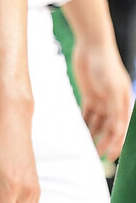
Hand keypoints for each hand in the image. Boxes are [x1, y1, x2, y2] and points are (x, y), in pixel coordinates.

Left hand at [72, 36, 131, 159]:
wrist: (91, 45)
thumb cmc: (106, 65)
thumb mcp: (112, 89)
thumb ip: (115, 111)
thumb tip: (118, 132)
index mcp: (123, 103)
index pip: (121, 129)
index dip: (116, 144)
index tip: (109, 157)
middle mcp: (113, 104)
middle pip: (109, 128)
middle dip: (104, 142)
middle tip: (95, 156)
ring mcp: (101, 100)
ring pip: (98, 123)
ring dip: (93, 134)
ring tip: (85, 147)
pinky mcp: (89, 95)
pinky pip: (87, 114)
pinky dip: (84, 123)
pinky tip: (78, 132)